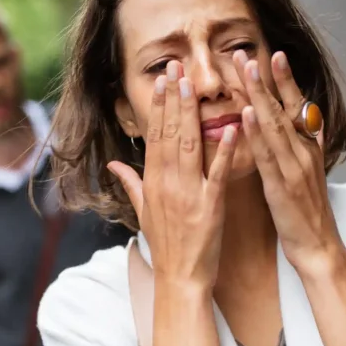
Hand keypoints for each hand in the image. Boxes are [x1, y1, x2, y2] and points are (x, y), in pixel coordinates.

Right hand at [107, 60, 237, 288]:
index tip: (163, 80)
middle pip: (169, 133)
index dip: (159, 106)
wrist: (180, 278)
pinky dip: (223, 151)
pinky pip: (217, 173)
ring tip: (194, 85)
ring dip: (191, 113)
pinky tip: (231, 128)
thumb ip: (131, 183)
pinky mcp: (210, 206)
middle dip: (174, 98)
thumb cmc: (166, 246)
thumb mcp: (143, 212)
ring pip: (188, 145)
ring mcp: (188, 194)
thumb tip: (114, 163)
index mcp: (153, 182)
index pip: (154, 135)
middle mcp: (167, 184)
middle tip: (177, 67)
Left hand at [233, 50, 343, 274]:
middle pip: (284, 109)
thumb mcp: (307, 175)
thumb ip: (301, 149)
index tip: (275, 55)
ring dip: (259, 95)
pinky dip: (257, 132)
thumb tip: (298, 126)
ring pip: (275, 125)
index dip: (286, 81)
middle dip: (266, 80)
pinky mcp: (283, 186)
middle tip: (248, 54)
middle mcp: (303, 153)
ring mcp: (294, 168)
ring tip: (246, 70)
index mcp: (307, 150)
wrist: (319, 248)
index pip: (297, 108)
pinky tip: (246, 114)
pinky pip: (268, 155)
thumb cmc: (307, 214)